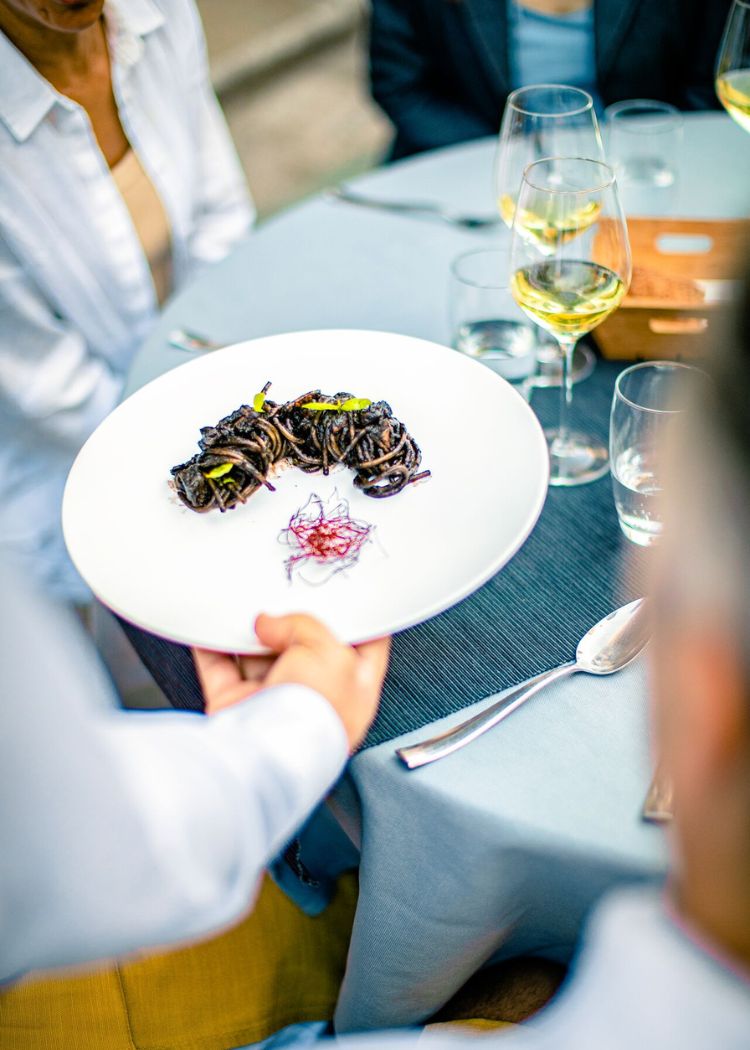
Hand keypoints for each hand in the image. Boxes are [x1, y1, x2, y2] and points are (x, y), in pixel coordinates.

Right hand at [193, 614, 389, 750]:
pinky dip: (213, 648)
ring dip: (251, 635)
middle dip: (293, 625)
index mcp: (354, 689)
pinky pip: (222, 669)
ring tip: (247, 608)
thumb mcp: (329, 651)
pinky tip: (212, 625)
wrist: (267, 751)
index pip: (365, 648)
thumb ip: (304, 625)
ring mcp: (274, 703)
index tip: (348, 599)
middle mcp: (315, 698)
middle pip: (306, 650)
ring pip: (261, 657)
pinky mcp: (237, 706)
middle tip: (286, 599)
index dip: (358, 622)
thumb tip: (269, 625)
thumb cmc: (312, 715)